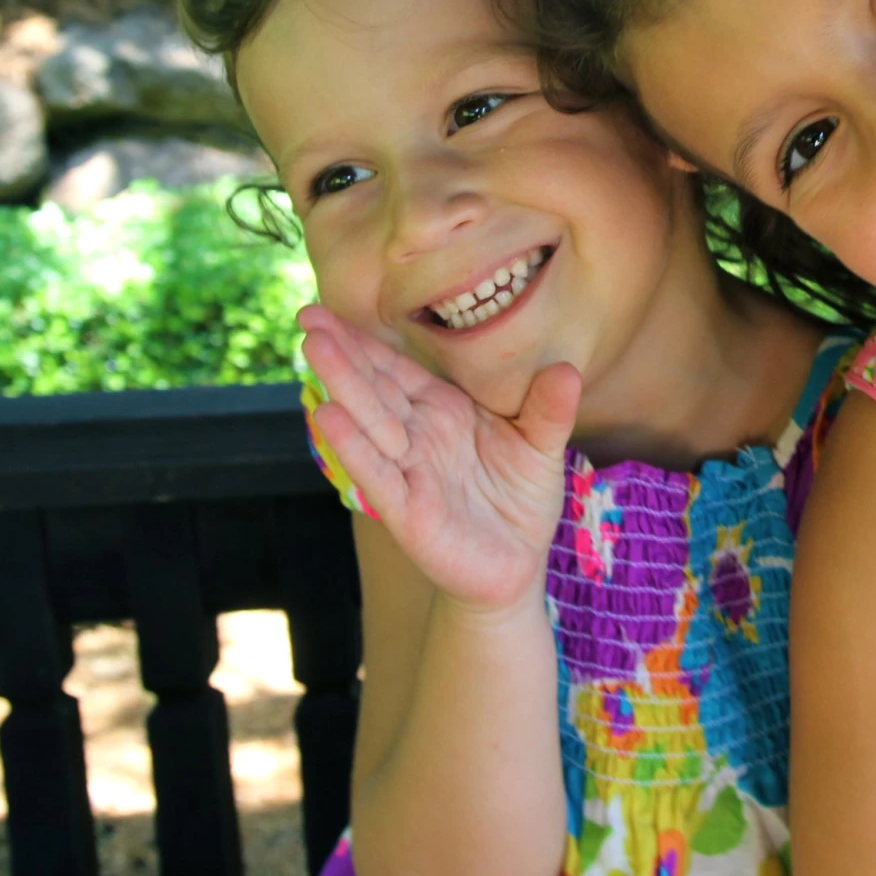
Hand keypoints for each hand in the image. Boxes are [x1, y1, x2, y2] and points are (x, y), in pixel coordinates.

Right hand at [300, 305, 580, 615]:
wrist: (515, 567)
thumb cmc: (519, 500)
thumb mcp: (541, 447)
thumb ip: (549, 410)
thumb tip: (567, 367)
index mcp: (443, 410)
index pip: (396, 369)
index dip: (364, 340)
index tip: (328, 308)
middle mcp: (418, 436)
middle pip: (375, 388)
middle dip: (343, 353)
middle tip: (307, 316)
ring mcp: (409, 472)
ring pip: (371, 423)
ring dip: (342, 388)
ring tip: (314, 350)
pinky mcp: (408, 512)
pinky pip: (379, 475)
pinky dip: (354, 448)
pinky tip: (328, 418)